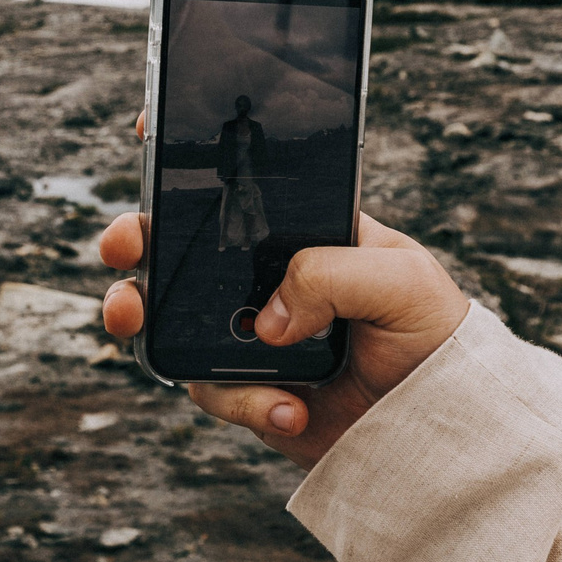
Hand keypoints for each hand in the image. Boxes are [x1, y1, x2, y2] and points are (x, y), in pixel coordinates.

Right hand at [97, 115, 469, 465]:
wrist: (438, 426)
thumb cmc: (432, 335)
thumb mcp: (402, 280)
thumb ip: (333, 274)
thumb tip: (266, 318)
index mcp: (300, 231)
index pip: (238, 186)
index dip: (189, 158)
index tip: (152, 135)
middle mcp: (263, 277)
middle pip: (177, 247)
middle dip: (134, 238)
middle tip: (124, 244)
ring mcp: (247, 332)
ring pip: (168, 318)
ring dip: (143, 316)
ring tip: (137, 318)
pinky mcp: (245, 388)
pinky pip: (209, 389)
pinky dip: (243, 401)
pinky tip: (292, 406)